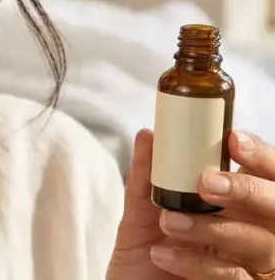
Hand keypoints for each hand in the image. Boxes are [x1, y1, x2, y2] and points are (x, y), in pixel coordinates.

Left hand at [107, 129, 274, 279]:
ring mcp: (252, 264)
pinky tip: (163, 253)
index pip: (267, 176)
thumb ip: (146, 177)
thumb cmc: (146, 249)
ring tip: (168, 221)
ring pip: (260, 243)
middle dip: (247, 190)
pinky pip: (234, 277)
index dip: (261, 156)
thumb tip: (147, 136)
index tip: (233, 141)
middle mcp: (253, 231)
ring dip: (212, 228)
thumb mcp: (141, 213)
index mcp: (237, 205)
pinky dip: (196, 263)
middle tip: (205, 183)